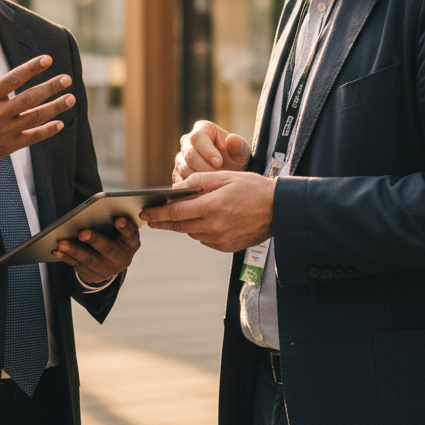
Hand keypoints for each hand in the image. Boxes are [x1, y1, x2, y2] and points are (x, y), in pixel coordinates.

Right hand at [0, 42, 74, 177]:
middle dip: (50, 88)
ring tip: (71, 98)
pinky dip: (46, 131)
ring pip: (34, 118)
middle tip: (67, 79)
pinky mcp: (8, 146)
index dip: (31, 68)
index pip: (13, 79)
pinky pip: (32, 138)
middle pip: (29, 98)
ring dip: (55, 108)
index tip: (47, 60)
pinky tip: (60, 123)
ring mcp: (5, 131)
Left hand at [52, 217, 140, 283]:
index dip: (125, 227)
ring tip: (61, 242)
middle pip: (108, 249)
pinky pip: (78, 266)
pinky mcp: (93, 275)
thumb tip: (91, 212)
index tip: (119, 220)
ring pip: (90, 259)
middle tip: (82, 232)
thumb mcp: (118, 230)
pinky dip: (66, 257)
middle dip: (94, 240)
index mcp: (130, 242)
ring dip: (74, 250)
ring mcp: (108, 269)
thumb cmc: (114, 235)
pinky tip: (57, 250)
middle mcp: (121, 258)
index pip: (130, 234)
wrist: (112, 262)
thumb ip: (111, 221)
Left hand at [142, 171, 275, 252]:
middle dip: (163, 222)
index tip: (145, 213)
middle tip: (149, 219)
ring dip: (182, 225)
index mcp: (212, 207)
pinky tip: (200, 221)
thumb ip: (199, 182)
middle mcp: (214, 227)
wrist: (280, 210)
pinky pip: (205, 239)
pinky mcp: (227, 247)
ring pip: (192, 233)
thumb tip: (177, 189)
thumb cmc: (253, 188)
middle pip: (180, 226)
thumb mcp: (226, 176)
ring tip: (174, 217)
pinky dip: (198, 230)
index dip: (158, 214)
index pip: (176, 212)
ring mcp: (221, 240)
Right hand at [173, 120, 250, 182]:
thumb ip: (238, 145)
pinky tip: (207, 191)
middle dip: (205, 168)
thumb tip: (232, 139)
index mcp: (203, 129)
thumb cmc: (236, 159)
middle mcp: (187, 142)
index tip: (219, 163)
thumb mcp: (242, 152)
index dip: (207, 151)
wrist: (231, 174)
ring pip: (184, 169)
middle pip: (189, 154)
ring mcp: (181, 158)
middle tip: (219, 178)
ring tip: (216, 185)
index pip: (197, 137)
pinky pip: (181, 182)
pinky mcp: (178, 174)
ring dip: (200, 180)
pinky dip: (193, 188)